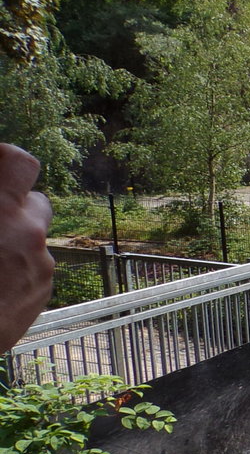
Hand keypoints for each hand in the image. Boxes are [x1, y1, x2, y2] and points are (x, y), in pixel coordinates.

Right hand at [0, 144, 54, 350]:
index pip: (19, 162)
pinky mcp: (42, 292)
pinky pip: (33, 268)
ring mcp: (39, 265)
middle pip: (34, 200)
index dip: (4, 161)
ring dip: (13, 239)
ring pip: (34, 238)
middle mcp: (27, 232)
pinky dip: (14, 269)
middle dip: (12, 205)